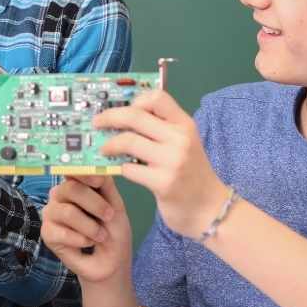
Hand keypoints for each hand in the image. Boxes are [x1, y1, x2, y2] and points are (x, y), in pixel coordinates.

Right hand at [41, 175, 133, 283]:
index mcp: (77, 185)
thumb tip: (96, 169)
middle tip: (109, 216)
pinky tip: (87, 244)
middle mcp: (61, 195)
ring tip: (100, 236)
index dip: (84, 172)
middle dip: (94, 204)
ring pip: (67, 212)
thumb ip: (106, 186)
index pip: (73, 171)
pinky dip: (81, 240)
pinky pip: (62, 232)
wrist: (110, 263)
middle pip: (70, 189)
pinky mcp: (47, 233)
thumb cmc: (113, 233)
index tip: (98, 181)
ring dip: (90, 227)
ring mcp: (52, 213)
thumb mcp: (116, 206)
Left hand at [95, 90, 227, 239]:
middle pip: (135, 116)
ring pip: (129, 141)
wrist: (210, 209)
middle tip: (96, 123)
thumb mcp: (183, 144)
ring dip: (110, 145)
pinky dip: (120, 168)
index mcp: (185, 125)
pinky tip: (120, 169)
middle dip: (109, 117)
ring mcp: (173, 161)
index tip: (123, 109)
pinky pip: (129, 169)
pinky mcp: (163, 183)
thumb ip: (161, 129)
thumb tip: (122, 117)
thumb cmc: (192, 174)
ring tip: (103, 149)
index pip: (157, 97)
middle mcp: (180, 138)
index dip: (135, 100)